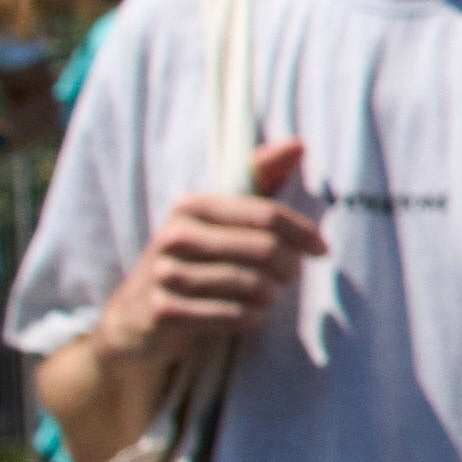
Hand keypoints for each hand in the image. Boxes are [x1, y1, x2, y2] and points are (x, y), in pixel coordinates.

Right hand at [104, 139, 326, 349]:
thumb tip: (298, 144)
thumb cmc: (197, 260)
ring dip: (271, 296)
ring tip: (267, 296)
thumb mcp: (224, 218)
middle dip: (289, 268)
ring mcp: (164, 274)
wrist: (139, 317)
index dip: (304, 233)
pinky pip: (233, 315)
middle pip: (266, 250)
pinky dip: (251, 318)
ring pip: (253, 285)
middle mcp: (174, 236)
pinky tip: (248, 315)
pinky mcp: (164, 312)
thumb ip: (260, 179)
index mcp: (191, 206)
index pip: (268, 215)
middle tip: (288, 278)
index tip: (321, 250)